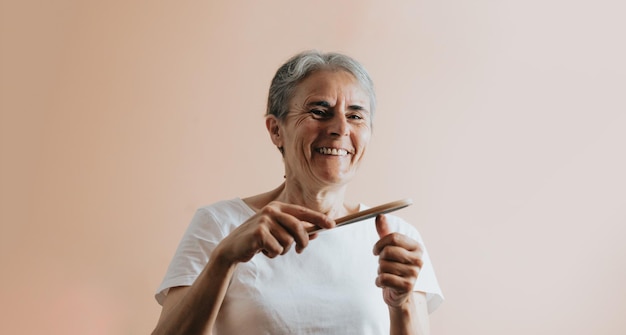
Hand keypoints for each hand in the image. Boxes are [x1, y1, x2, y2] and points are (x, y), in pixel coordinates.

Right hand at [214, 201, 334, 263]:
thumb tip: (317, 232)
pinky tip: (262, 251)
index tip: (332, 225)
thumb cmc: (258, 240)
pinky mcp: (259, 233)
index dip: (318, 218)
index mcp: (277, 207)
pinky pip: (277, 249)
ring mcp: (264, 220)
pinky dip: (273, 254)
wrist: (233, 248)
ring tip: (271, 248)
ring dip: (283, 251)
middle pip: (298, 228)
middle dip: (302, 242)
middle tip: (300, 251)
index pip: (302, 212)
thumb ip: (295, 231)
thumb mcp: (277, 233)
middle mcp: (271, 210)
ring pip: (288, 241)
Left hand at [373, 214, 423, 307]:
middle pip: (387, 251)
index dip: (379, 244)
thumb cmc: (394, 267)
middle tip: (384, 264)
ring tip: (387, 274)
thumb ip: (385, 232)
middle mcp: (418, 259)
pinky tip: (384, 283)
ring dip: (379, 271)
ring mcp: (415, 273)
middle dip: (380, 259)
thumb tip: (380, 216)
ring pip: (383, 265)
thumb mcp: (390, 248)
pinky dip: (378, 281)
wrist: (399, 293)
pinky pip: (384, 278)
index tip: (375, 251)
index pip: (393, 237)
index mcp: (416, 247)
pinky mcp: (408, 286)